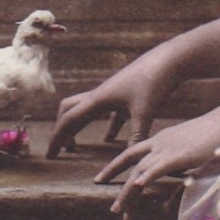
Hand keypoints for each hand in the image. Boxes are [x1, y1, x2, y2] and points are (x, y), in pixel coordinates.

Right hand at [46, 51, 178, 158]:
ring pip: (87, 111)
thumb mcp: (144, 112)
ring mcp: (113, 94)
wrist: (169, 60)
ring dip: (79, 127)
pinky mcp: (126, 96)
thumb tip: (131, 159)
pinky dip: (106, 127)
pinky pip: (110, 114)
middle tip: (60, 150)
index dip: (57, 139)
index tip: (50, 156)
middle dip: (62, 130)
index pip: (69, 120)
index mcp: (98, 99)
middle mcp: (101, 95)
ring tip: (76, 146)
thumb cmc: (154, 82)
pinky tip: (111, 139)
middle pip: (70, 111)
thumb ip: (136, 136)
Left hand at [97, 104, 219, 216]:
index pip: (131, 153)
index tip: (102, 177)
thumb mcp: (193, 152)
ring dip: (128, 192)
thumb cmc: (217, 136)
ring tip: (119, 210)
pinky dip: (147, 177)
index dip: (116, 166)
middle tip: (111, 206)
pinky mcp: (180, 154)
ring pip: (140, 171)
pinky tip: (138, 186)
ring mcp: (168, 147)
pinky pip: (158, 167)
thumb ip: (184, 167)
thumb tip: (181, 182)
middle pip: (130, 163)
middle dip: (115, 183)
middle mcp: (160, 142)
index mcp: (161, 139)